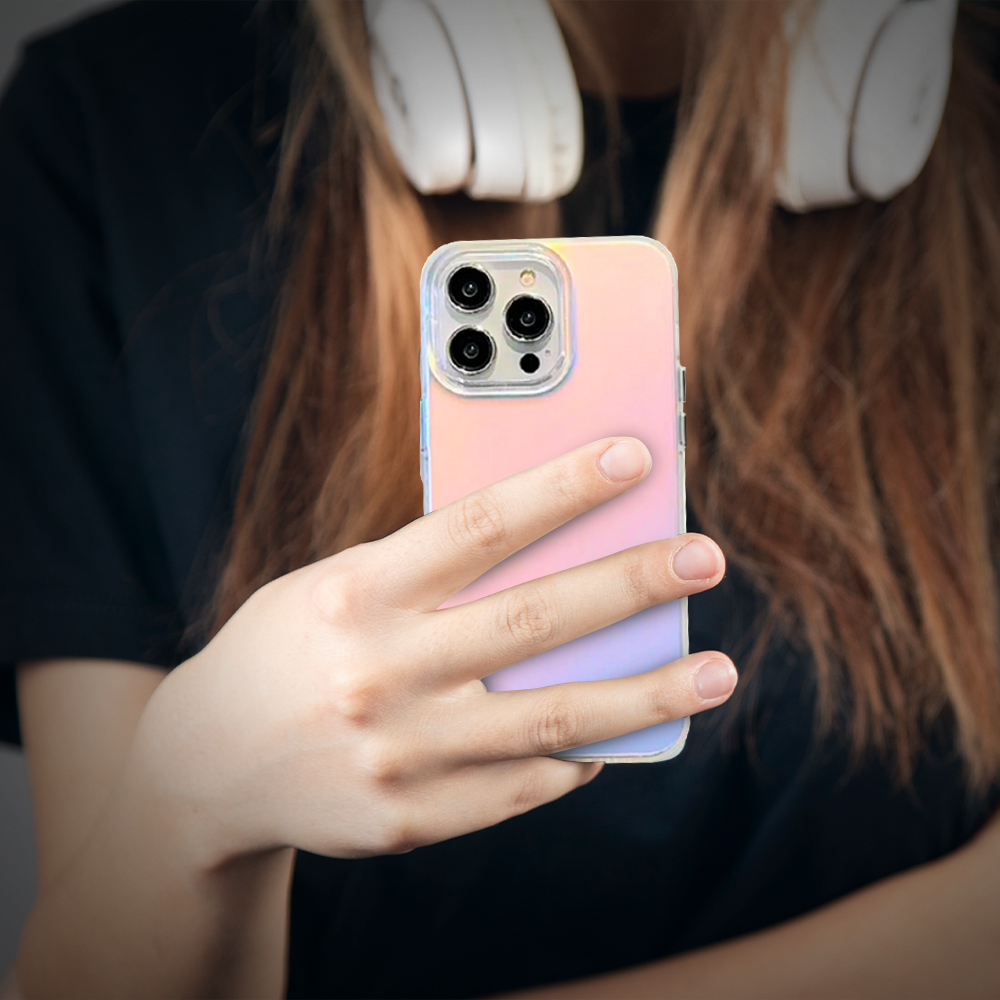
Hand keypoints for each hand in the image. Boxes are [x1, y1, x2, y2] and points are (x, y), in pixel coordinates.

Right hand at [126, 438, 733, 864]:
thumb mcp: (337, 587)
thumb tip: (550, 557)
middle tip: (703, 559)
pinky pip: (518, 787)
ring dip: (645, 695)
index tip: (634, 461)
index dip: (562, 489)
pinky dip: (575, 758)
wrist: (204, 766)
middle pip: (532, 621)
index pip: (477, 527)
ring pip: (550, 719)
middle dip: (630, 585)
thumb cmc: (288, 648)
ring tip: (717, 672)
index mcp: (355, 593)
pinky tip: (617, 737)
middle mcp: (380, 672)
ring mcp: (397, 754)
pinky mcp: (408, 819)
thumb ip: (428, 575)